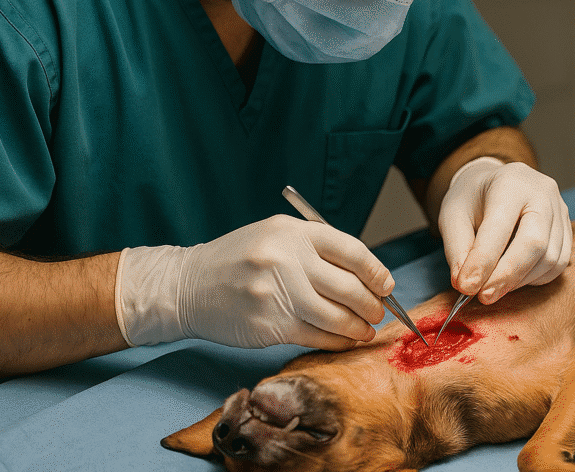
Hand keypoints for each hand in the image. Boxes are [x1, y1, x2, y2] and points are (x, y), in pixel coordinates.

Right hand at [115, 215, 394, 350]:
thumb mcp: (275, 235)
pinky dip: (336, 341)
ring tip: (364, 330)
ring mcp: (278, 293)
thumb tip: (366, 275)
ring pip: (336, 317)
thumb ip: (316, 249)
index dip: (377, 272)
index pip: (352, 252)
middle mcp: (287, 259)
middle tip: (378, 312)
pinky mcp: (270, 325)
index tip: (387, 285)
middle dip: (372, 304)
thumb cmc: (238, 259)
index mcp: (294, 232)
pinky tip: (343, 341)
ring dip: (358, 327)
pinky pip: (316, 336)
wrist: (187, 285)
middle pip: (349, 287)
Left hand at [439, 157, 571, 303]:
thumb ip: (457, 248)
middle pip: (535, 244)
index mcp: (510, 183)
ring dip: (519, 281)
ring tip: (493, 286)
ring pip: (550, 259)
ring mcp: (560, 211)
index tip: (466, 287)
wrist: (495, 183)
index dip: (483, 261)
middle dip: (507, 276)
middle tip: (483, 296)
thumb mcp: (452, 215)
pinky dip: (534, 278)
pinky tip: (512, 279)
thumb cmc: (472, 199)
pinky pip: (558, 264)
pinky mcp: (567, 230)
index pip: (500, 227)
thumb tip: (465, 284)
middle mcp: (542, 193)